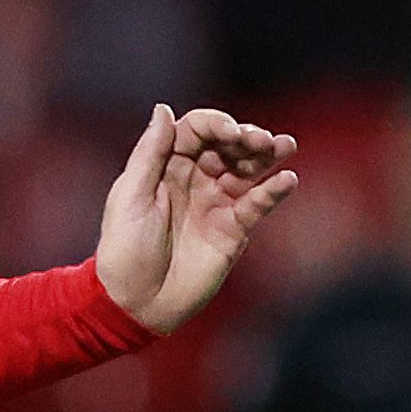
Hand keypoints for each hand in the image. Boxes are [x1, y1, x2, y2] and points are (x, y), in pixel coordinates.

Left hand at [95, 105, 298, 335]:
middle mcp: (195, 178)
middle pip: (227, 145)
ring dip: (267, 155)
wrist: (135, 302)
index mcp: (166, 164)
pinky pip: (257, 204)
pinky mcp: (233, 230)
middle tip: (261, 140)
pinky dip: (273, 191)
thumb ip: (150, 153)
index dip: (215, 124)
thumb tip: (164, 109)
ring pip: (248, 169)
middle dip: (246, 136)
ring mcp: (217, 203)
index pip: (197, 130)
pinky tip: (287, 180)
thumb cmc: (123, 249)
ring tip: (284, 145)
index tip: (230, 132)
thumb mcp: (130, 196)